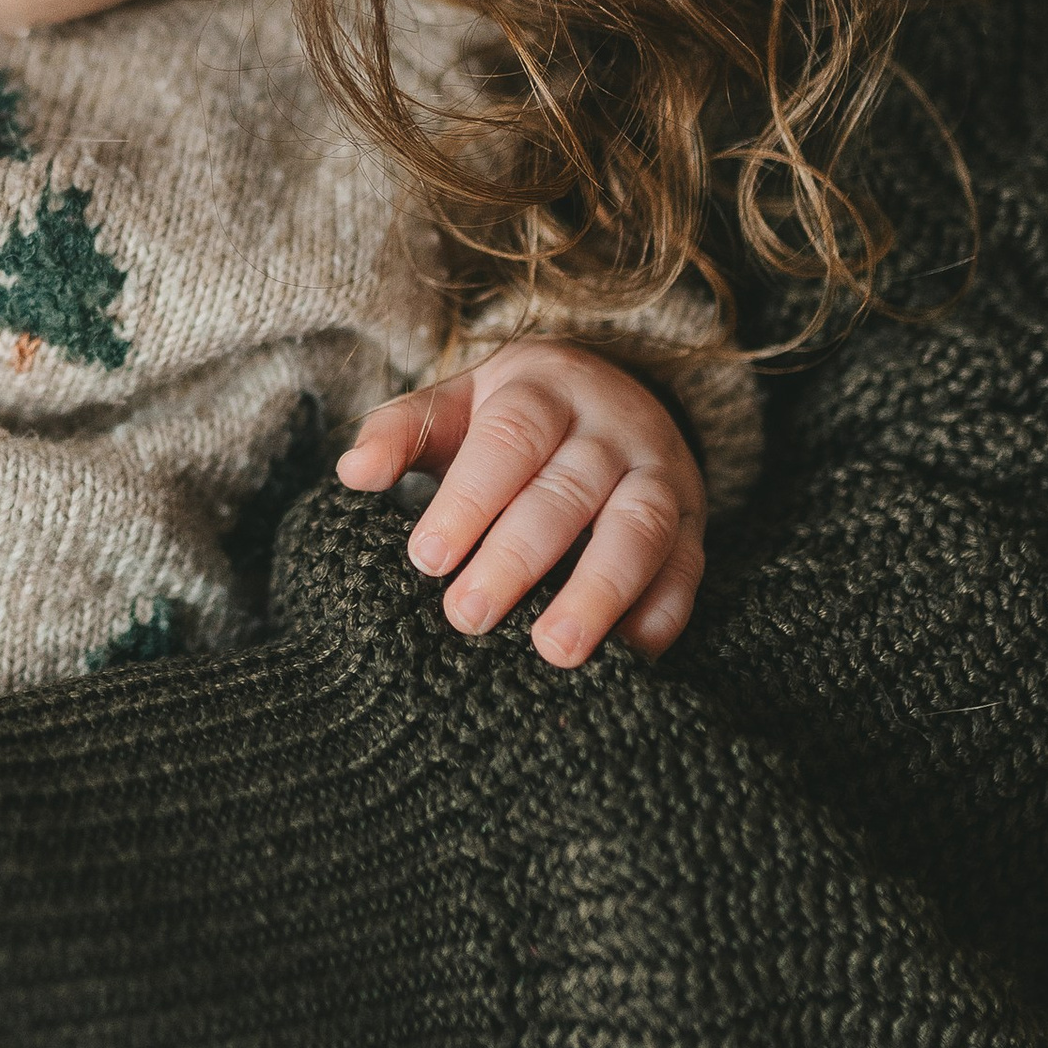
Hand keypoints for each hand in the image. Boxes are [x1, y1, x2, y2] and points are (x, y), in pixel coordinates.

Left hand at [336, 342, 705, 663]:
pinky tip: (627, 658)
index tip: (428, 558)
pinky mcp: (694, 524)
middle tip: (467, 616)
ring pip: (640, 529)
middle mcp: (612, 428)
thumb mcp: (455, 406)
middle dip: (518, 557)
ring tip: (554, 651)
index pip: (511, 437)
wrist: (614, 395)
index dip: (471, 498)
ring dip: (600, 592)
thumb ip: (401, 433)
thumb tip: (353, 472)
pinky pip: (687, 569)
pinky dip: (662, 614)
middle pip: (569, 490)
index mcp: (544, 389)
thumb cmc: (513, 417)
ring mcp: (661, 475)